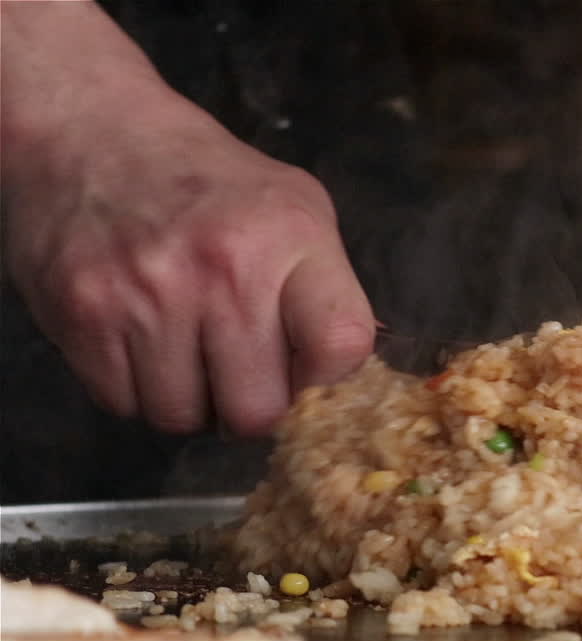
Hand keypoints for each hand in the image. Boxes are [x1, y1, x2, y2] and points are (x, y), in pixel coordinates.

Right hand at [4, 104, 374, 434]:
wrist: (94, 133)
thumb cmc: (210, 182)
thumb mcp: (297, 208)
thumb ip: (329, 289)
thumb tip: (350, 370)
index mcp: (290, 238)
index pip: (341, 344)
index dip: (326, 374)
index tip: (305, 365)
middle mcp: (221, 269)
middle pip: (255, 410)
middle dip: (250, 403)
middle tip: (239, 370)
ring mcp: (147, 296)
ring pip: (184, 417)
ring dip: (189, 399)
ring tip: (186, 349)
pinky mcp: (83, 316)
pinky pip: (123, 404)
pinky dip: (136, 389)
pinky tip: (143, 342)